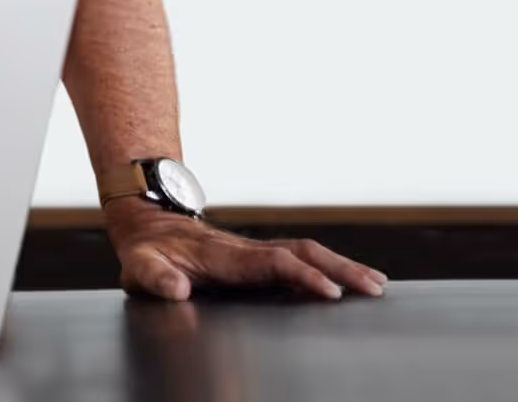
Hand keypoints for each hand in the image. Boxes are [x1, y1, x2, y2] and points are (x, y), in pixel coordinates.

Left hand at [104, 198, 387, 301]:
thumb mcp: (140, 267)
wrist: (148, 225)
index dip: (301, 276)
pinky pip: (300, 258)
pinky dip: (329, 266)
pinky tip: (350, 278)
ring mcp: (255, 252)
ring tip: (376, 284)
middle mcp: (247, 250)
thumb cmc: (146, 252)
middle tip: (373, 287)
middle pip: (301, 253)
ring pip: (306, 253)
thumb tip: (176, 290)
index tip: (329, 292)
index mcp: (224, 257)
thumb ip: (156, 279)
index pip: (272, 264)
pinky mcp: (259, 257)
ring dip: (342, 266)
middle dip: (339, 268)